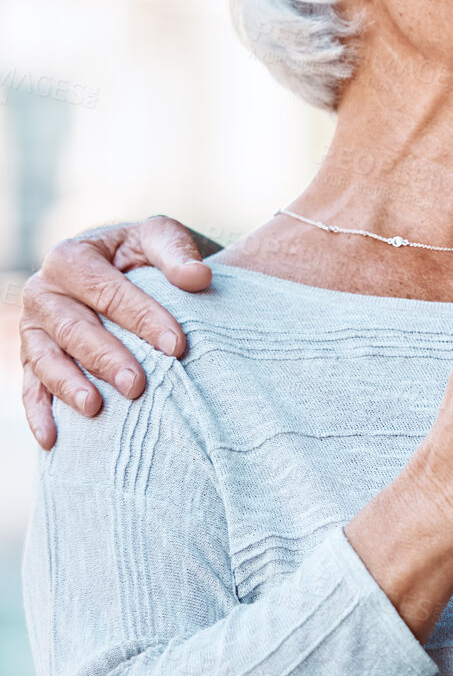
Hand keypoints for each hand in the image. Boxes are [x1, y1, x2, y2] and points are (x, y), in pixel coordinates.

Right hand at [21, 217, 212, 448]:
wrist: (116, 264)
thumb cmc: (140, 253)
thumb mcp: (158, 238)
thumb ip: (177, 254)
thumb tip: (198, 278)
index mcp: (72, 257)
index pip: (108, 291)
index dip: (143, 318)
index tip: (177, 346)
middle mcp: (44, 291)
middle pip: (74, 329)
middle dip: (107, 359)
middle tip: (138, 386)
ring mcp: (33, 327)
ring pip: (47, 360)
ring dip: (70, 386)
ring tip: (95, 408)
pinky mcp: (30, 356)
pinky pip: (30, 386)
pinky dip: (39, 413)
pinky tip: (53, 438)